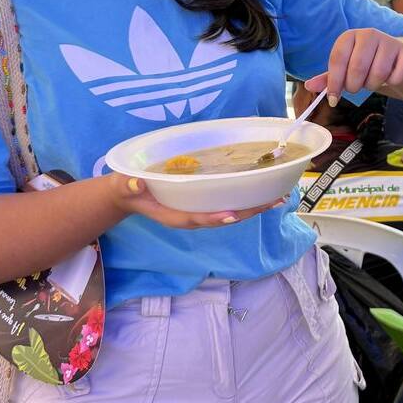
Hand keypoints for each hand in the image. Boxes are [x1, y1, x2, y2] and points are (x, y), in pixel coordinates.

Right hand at [105, 173, 285, 228]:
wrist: (129, 196)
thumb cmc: (127, 189)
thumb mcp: (124, 186)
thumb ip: (129, 185)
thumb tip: (135, 183)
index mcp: (173, 214)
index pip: (196, 219)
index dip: (214, 218)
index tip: (232, 215)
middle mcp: (190, 216)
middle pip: (222, 217)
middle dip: (248, 211)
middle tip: (274, 202)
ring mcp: (198, 210)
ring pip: (229, 212)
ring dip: (253, 206)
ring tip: (278, 197)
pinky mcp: (202, 203)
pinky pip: (227, 203)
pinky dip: (245, 199)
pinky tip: (262, 192)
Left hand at [305, 28, 402, 105]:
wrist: (397, 57)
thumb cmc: (366, 63)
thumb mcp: (345, 69)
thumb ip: (328, 77)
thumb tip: (308, 86)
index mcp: (349, 36)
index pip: (337, 59)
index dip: (334, 82)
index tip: (333, 99)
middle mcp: (369, 34)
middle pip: (357, 68)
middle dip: (354, 86)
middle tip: (356, 87)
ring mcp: (389, 42)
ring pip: (377, 74)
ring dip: (373, 85)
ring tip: (372, 80)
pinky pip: (396, 77)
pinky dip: (391, 83)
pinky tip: (390, 77)